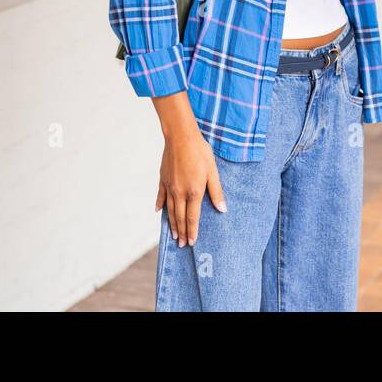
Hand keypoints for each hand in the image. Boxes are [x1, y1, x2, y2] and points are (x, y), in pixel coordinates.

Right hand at [155, 122, 225, 247]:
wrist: (181, 137)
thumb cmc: (200, 152)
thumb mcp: (213, 171)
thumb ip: (216, 192)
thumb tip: (222, 209)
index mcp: (194, 192)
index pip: (192, 218)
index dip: (192, 231)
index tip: (192, 242)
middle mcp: (179, 192)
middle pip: (180, 217)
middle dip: (182, 232)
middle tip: (182, 244)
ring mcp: (169, 187)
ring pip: (170, 210)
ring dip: (172, 224)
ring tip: (174, 235)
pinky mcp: (163, 179)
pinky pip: (161, 196)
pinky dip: (160, 205)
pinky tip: (159, 212)